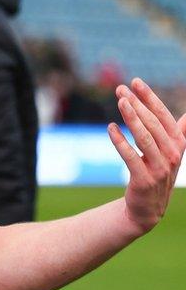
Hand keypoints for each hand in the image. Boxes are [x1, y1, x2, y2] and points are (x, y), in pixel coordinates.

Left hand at [107, 78, 185, 233]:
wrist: (147, 207)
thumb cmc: (156, 172)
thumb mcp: (170, 152)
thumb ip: (178, 133)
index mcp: (178, 144)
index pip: (165, 116)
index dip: (150, 98)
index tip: (135, 82)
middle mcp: (172, 155)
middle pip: (154, 124)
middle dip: (137, 104)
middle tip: (120, 89)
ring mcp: (160, 168)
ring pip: (144, 138)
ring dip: (131, 118)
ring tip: (119, 101)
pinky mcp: (144, 179)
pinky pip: (131, 157)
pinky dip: (121, 142)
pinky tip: (110, 128)